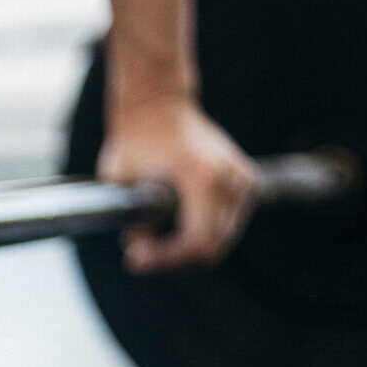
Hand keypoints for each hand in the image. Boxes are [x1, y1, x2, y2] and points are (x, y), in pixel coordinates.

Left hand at [97, 89, 257, 271]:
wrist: (157, 104)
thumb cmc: (134, 139)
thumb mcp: (120, 182)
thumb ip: (132, 222)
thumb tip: (140, 254)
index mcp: (202, 176)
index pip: (197, 243)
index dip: (166, 261)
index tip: (134, 260)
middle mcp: (229, 178)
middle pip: (212, 248)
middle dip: (174, 261)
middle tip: (138, 257)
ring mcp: (243, 180)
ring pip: (221, 240)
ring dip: (188, 250)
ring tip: (152, 241)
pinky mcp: (246, 181)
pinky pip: (227, 225)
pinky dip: (202, 234)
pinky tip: (173, 228)